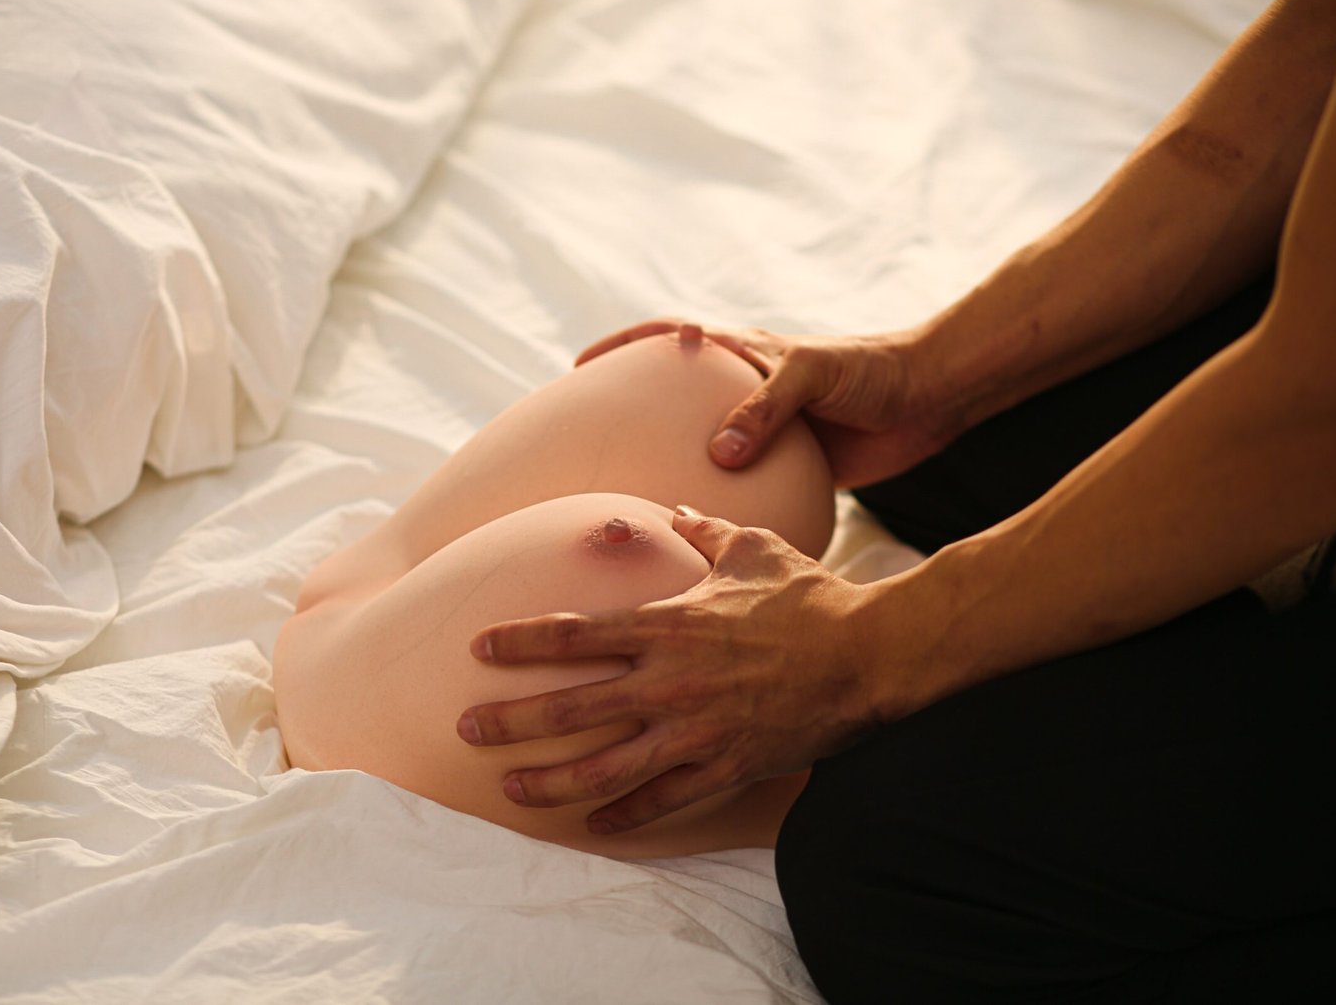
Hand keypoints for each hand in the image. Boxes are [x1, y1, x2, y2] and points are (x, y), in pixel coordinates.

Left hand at [455, 507, 889, 833]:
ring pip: (606, 766)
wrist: (869, 654)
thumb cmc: (809, 597)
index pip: (574, 633)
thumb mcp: (752, 549)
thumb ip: (702, 532)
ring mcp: (695, 729)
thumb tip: (675, 510)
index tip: (477, 647)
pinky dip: (626, 815)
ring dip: (550, 780)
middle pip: (571, 706)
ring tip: (508, 787)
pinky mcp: (726, 764)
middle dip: (511, 719)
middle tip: (466, 726)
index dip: (520, 641)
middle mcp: (670, 680)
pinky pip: (665, 797)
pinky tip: (593, 825)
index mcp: (668, 624)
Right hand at [577, 319, 956, 487]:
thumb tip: (717, 454)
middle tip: (589, 440)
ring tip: (627, 494)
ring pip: (702, 444)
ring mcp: (764, 428)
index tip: (579, 365)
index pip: (671, 336)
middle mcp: (746, 389)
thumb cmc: (871, 372)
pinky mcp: (788, 463)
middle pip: (674, 397)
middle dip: (631, 410)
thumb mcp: (812, 377)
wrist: (931, 400)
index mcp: (744, 353)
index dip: (624, 346)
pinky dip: (718, 502)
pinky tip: (698, 532)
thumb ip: (764, 411)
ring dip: (670, 463)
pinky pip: (742, 483)